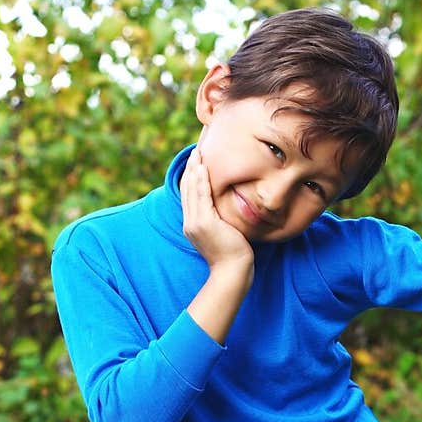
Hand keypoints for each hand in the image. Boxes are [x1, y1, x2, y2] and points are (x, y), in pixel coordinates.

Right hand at [180, 146, 253, 278]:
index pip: (190, 196)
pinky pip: (201, 196)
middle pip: (187, 189)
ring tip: (198, 153)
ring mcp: (195, 223)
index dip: (192, 178)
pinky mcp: (204, 223)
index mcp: (192, 225)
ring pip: (192, 190)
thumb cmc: (233, 255)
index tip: (196, 162)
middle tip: (196, 150)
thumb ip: (219, 221)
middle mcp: (190, 222)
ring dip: (195, 170)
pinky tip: (203, 168)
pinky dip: (201, 181)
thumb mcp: (223, 234)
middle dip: (191, 169)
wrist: (233, 271)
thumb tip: (225, 212)